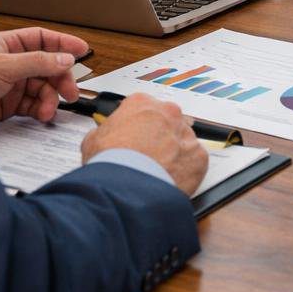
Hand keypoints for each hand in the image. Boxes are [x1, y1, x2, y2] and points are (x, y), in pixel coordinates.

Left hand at [0, 27, 87, 135]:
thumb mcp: (3, 66)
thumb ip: (37, 62)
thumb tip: (65, 58)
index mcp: (8, 45)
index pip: (42, 39)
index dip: (63, 43)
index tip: (83, 50)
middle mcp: (12, 63)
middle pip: (47, 66)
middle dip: (60, 78)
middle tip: (70, 91)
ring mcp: (11, 84)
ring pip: (43, 88)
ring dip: (50, 99)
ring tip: (49, 110)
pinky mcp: (9, 105)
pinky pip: (34, 105)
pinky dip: (41, 110)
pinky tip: (42, 115)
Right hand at [81, 93, 208, 195]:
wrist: (127, 187)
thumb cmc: (110, 162)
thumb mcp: (93, 140)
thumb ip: (105, 132)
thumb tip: (104, 137)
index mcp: (141, 104)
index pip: (143, 108)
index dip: (138, 125)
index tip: (135, 137)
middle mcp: (168, 113)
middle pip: (167, 122)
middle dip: (159, 137)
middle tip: (147, 157)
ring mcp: (186, 134)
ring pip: (182, 142)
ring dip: (173, 154)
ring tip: (157, 173)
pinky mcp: (199, 156)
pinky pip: (194, 162)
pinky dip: (185, 171)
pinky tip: (170, 180)